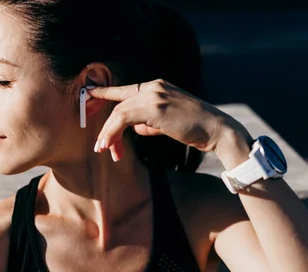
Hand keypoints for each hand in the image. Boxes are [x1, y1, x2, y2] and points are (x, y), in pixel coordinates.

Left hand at [87, 79, 248, 161]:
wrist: (217, 130)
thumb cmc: (196, 129)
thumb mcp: (168, 123)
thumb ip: (149, 123)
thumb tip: (134, 128)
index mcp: (158, 86)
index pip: (125, 90)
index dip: (105, 94)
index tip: (89, 98)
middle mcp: (154, 86)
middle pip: (119, 103)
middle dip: (106, 127)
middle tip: (99, 146)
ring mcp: (154, 94)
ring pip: (118, 111)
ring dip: (108, 133)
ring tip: (103, 149)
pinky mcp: (154, 107)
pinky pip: (123, 117)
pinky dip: (113, 132)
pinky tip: (110, 145)